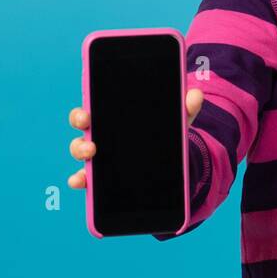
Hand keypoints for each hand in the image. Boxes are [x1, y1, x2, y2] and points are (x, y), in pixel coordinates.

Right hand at [66, 89, 204, 188]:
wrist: (167, 159)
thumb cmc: (163, 133)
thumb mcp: (175, 120)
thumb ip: (185, 108)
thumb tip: (197, 94)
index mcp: (111, 118)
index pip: (90, 112)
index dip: (82, 113)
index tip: (85, 115)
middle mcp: (99, 136)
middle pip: (81, 130)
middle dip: (80, 128)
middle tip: (88, 128)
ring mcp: (98, 157)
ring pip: (81, 152)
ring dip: (81, 152)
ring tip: (91, 154)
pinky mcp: (101, 177)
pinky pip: (86, 179)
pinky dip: (81, 180)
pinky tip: (83, 183)